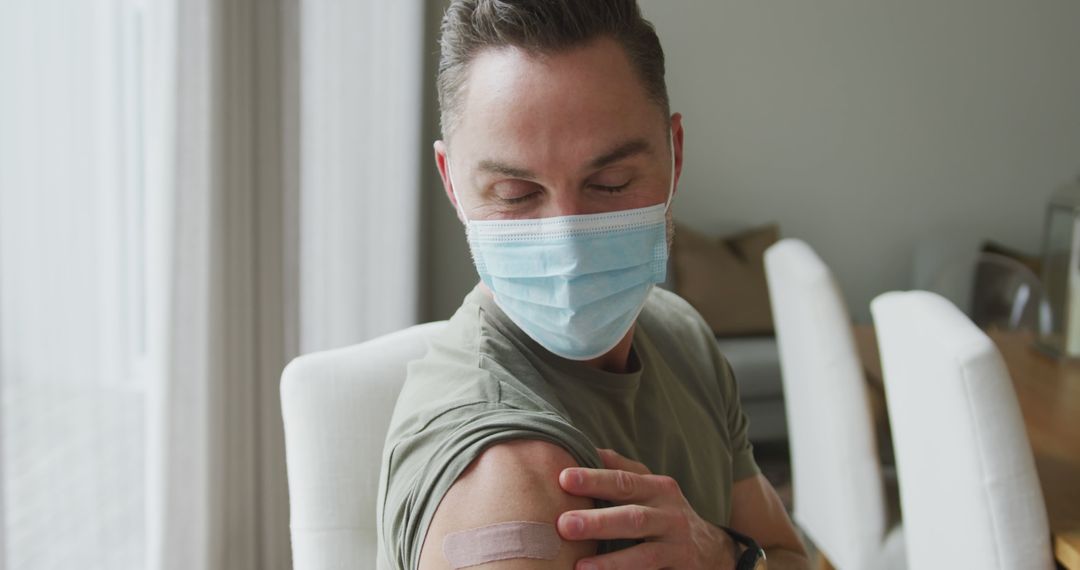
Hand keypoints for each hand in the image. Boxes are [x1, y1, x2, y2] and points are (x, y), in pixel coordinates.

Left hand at [556, 448, 738, 569]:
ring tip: (581, 566)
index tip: (564, 478)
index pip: (624, 482)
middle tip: (564, 524)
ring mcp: (678, 547)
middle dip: (598, 522)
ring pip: (645, 555)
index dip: (595, 480)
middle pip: (633, 518)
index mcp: (658, 489)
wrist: (712, 550)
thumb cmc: (666, 513)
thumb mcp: (650, 488)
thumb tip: (584, 448)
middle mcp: (670, 516)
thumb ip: (620, 470)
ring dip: (612, 562)